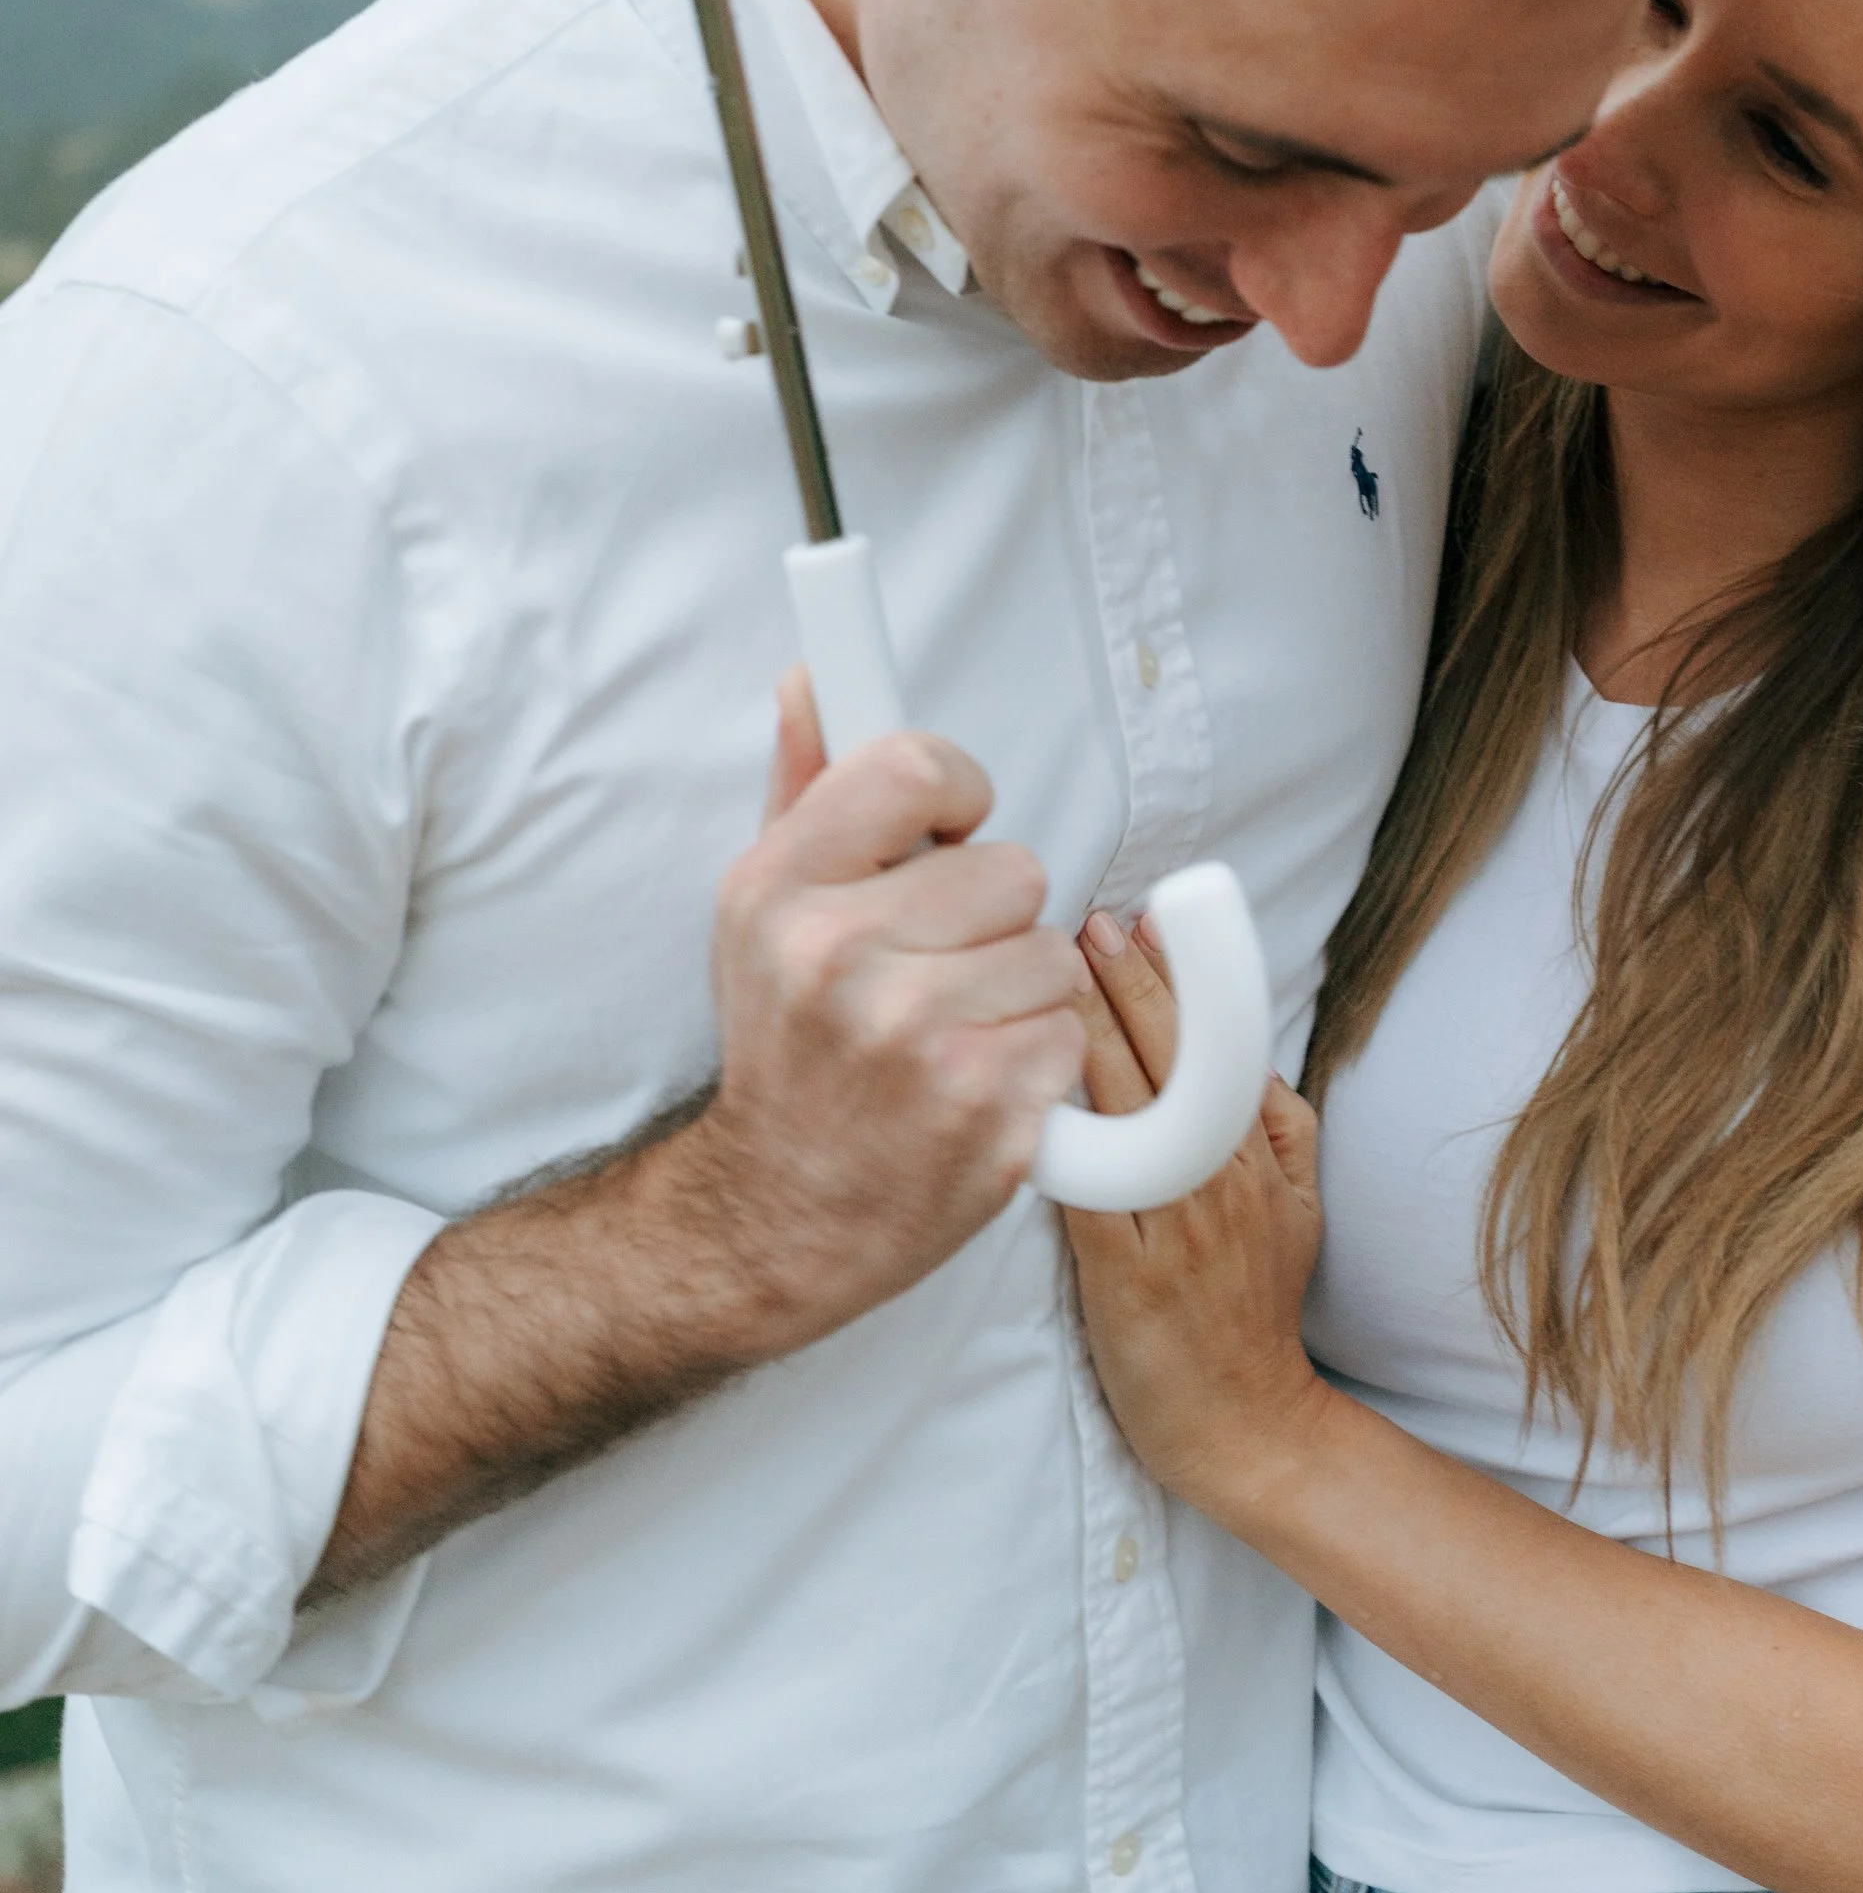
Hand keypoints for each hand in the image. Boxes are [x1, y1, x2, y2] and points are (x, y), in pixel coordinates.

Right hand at [655, 671, 1091, 1362]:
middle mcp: (839, 957)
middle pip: (1014, 867)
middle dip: (992, 916)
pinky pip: (1070, 1036)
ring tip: (951, 1034)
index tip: (947, 834)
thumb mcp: (763, 910)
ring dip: (1022, 994)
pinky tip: (973, 1088)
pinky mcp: (984, 1112)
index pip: (917, 766)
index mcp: (781, 889)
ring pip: (1053, 953)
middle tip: (933, 969)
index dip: (957, 794)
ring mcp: (915, 1039)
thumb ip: (805, 786)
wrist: (775, 1215)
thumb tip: (816, 676)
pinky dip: (1038, 1065)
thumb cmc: (787, 1048)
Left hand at [1059, 910, 1327, 1517]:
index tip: (1146, 922)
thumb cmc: (1256, 1309)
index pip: (1223, 1044)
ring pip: (1135, 1109)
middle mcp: (1222, 1179)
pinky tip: (1029, 1080)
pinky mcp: (1125, 1271)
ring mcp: (1176, 1224)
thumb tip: (1243, 1046)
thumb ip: (1280, 1122)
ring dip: (1092, 1032)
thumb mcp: (1302, 1206)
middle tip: (1089, 923)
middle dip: (1131, 982)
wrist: (1247, 1425)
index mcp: (1260, 1153)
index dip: (1183, 978)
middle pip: (1177, 1060)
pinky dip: (1065, 1131)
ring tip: (1054, 974)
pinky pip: (1093, 1185)